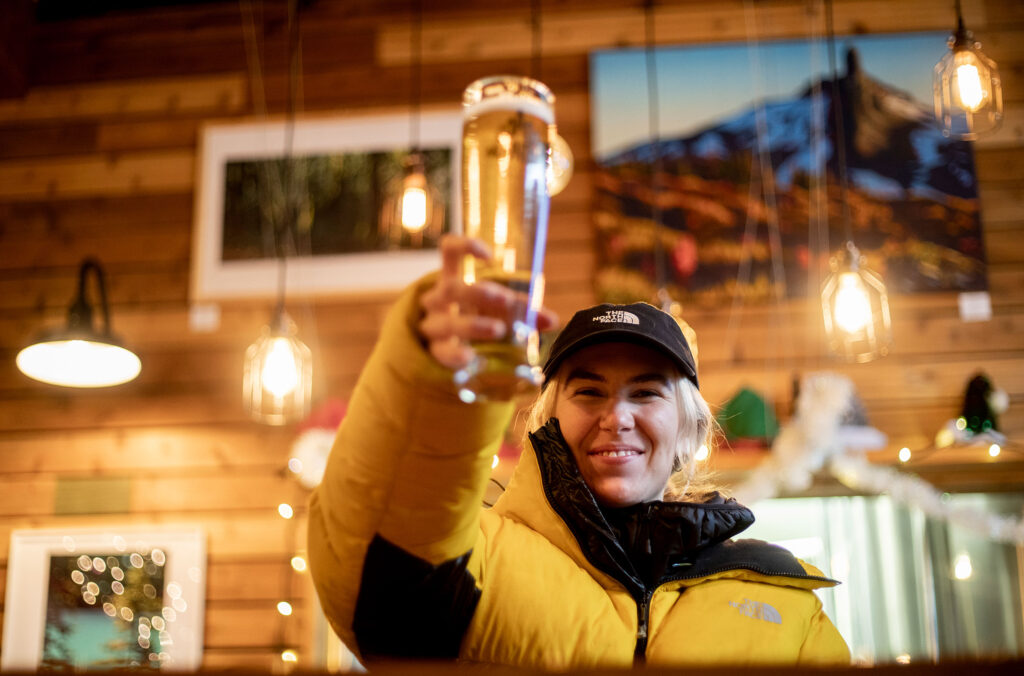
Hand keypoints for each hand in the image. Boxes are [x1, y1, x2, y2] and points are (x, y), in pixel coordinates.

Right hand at [419, 235, 558, 369]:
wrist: (450, 347)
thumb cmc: (478, 317)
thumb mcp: (499, 308)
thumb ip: (522, 310)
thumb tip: (551, 320)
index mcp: (453, 277)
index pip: (449, 251)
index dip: (464, 247)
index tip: (488, 256)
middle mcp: (439, 298)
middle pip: (451, 288)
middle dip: (479, 293)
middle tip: (505, 299)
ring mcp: (434, 324)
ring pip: (447, 321)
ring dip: (473, 325)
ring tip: (498, 330)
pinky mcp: (435, 351)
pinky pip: (441, 352)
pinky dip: (456, 354)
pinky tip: (470, 356)